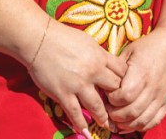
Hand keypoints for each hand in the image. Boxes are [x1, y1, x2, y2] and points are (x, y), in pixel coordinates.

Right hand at [28, 20, 126, 134]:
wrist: (40, 40)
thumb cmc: (63, 37)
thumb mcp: (87, 41)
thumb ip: (99, 54)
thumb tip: (106, 63)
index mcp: (99, 56)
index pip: (121, 72)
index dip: (124, 80)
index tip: (124, 87)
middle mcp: (92, 72)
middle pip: (114, 90)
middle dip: (117, 99)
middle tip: (118, 107)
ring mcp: (78, 85)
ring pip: (97, 106)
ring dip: (102, 117)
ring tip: (107, 125)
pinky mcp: (63, 94)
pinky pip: (75, 113)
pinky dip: (81, 124)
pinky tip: (86, 131)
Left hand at [105, 28, 165, 133]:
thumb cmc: (149, 46)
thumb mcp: (130, 51)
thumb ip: (117, 69)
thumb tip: (102, 83)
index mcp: (142, 72)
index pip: (124, 96)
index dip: (112, 99)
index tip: (108, 94)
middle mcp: (153, 87)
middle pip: (131, 112)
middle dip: (115, 115)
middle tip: (108, 109)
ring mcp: (161, 96)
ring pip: (141, 120)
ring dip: (126, 124)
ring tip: (117, 118)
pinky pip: (153, 121)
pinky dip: (141, 126)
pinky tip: (131, 122)